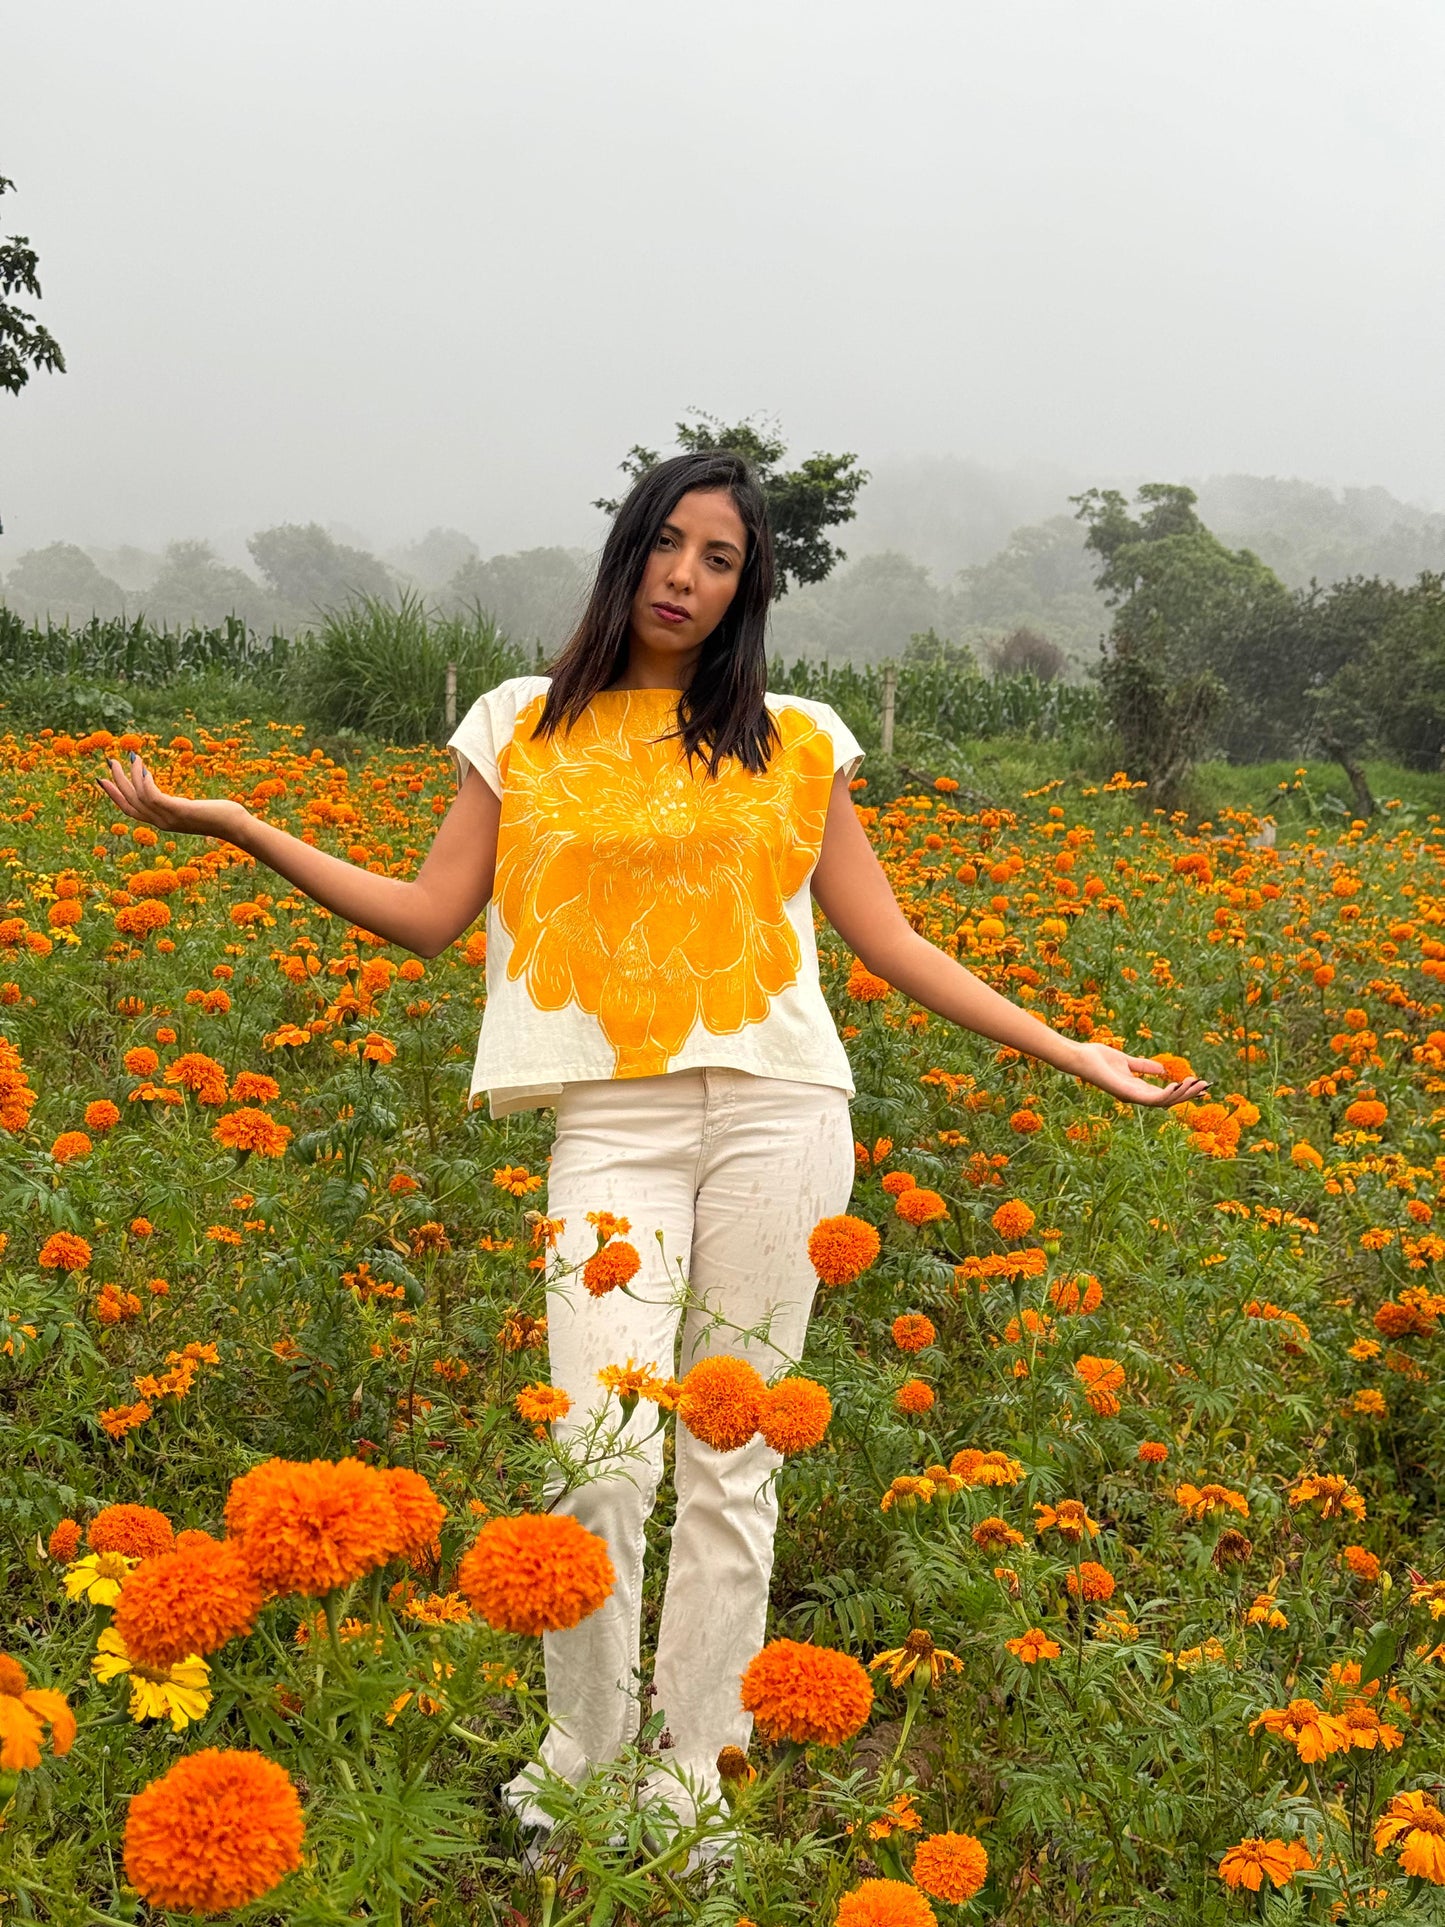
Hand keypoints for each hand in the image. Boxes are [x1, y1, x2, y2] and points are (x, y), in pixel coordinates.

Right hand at [95, 750, 242, 840]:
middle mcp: (161, 823)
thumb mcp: (193, 810)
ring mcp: (168, 818)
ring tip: (130, 756)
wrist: (236, 826)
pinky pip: (152, 795)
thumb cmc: (221, 817)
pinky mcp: (178, 811)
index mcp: (162, 822)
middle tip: (110, 761)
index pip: (130, 810)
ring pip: (138, 796)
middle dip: (116, 782)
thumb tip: (177, 800)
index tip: (103, 780)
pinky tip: (144, 767)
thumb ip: (181, 806)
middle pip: (129, 802)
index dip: (115, 795)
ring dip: (130, 775)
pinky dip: (144, 781)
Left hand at [1067, 1041, 1210, 1108]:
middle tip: (1205, 1086)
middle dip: (1187, 1095)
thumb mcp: (1126, 1061)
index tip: (1200, 1085)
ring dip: (1181, 1094)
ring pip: (1163, 1102)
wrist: (1080, 1057)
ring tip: (1196, 1083)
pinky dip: (1165, 1095)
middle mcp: (1135, 1096)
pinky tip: (1177, 1086)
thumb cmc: (1098, 1058)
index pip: (1165, 1095)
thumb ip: (1143, 1066)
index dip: (1183, 1091)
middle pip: (1168, 1101)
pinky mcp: (1126, 1093)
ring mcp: (1131, 1096)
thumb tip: (1162, 1070)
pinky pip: (1150, 1099)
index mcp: (1137, 1089)